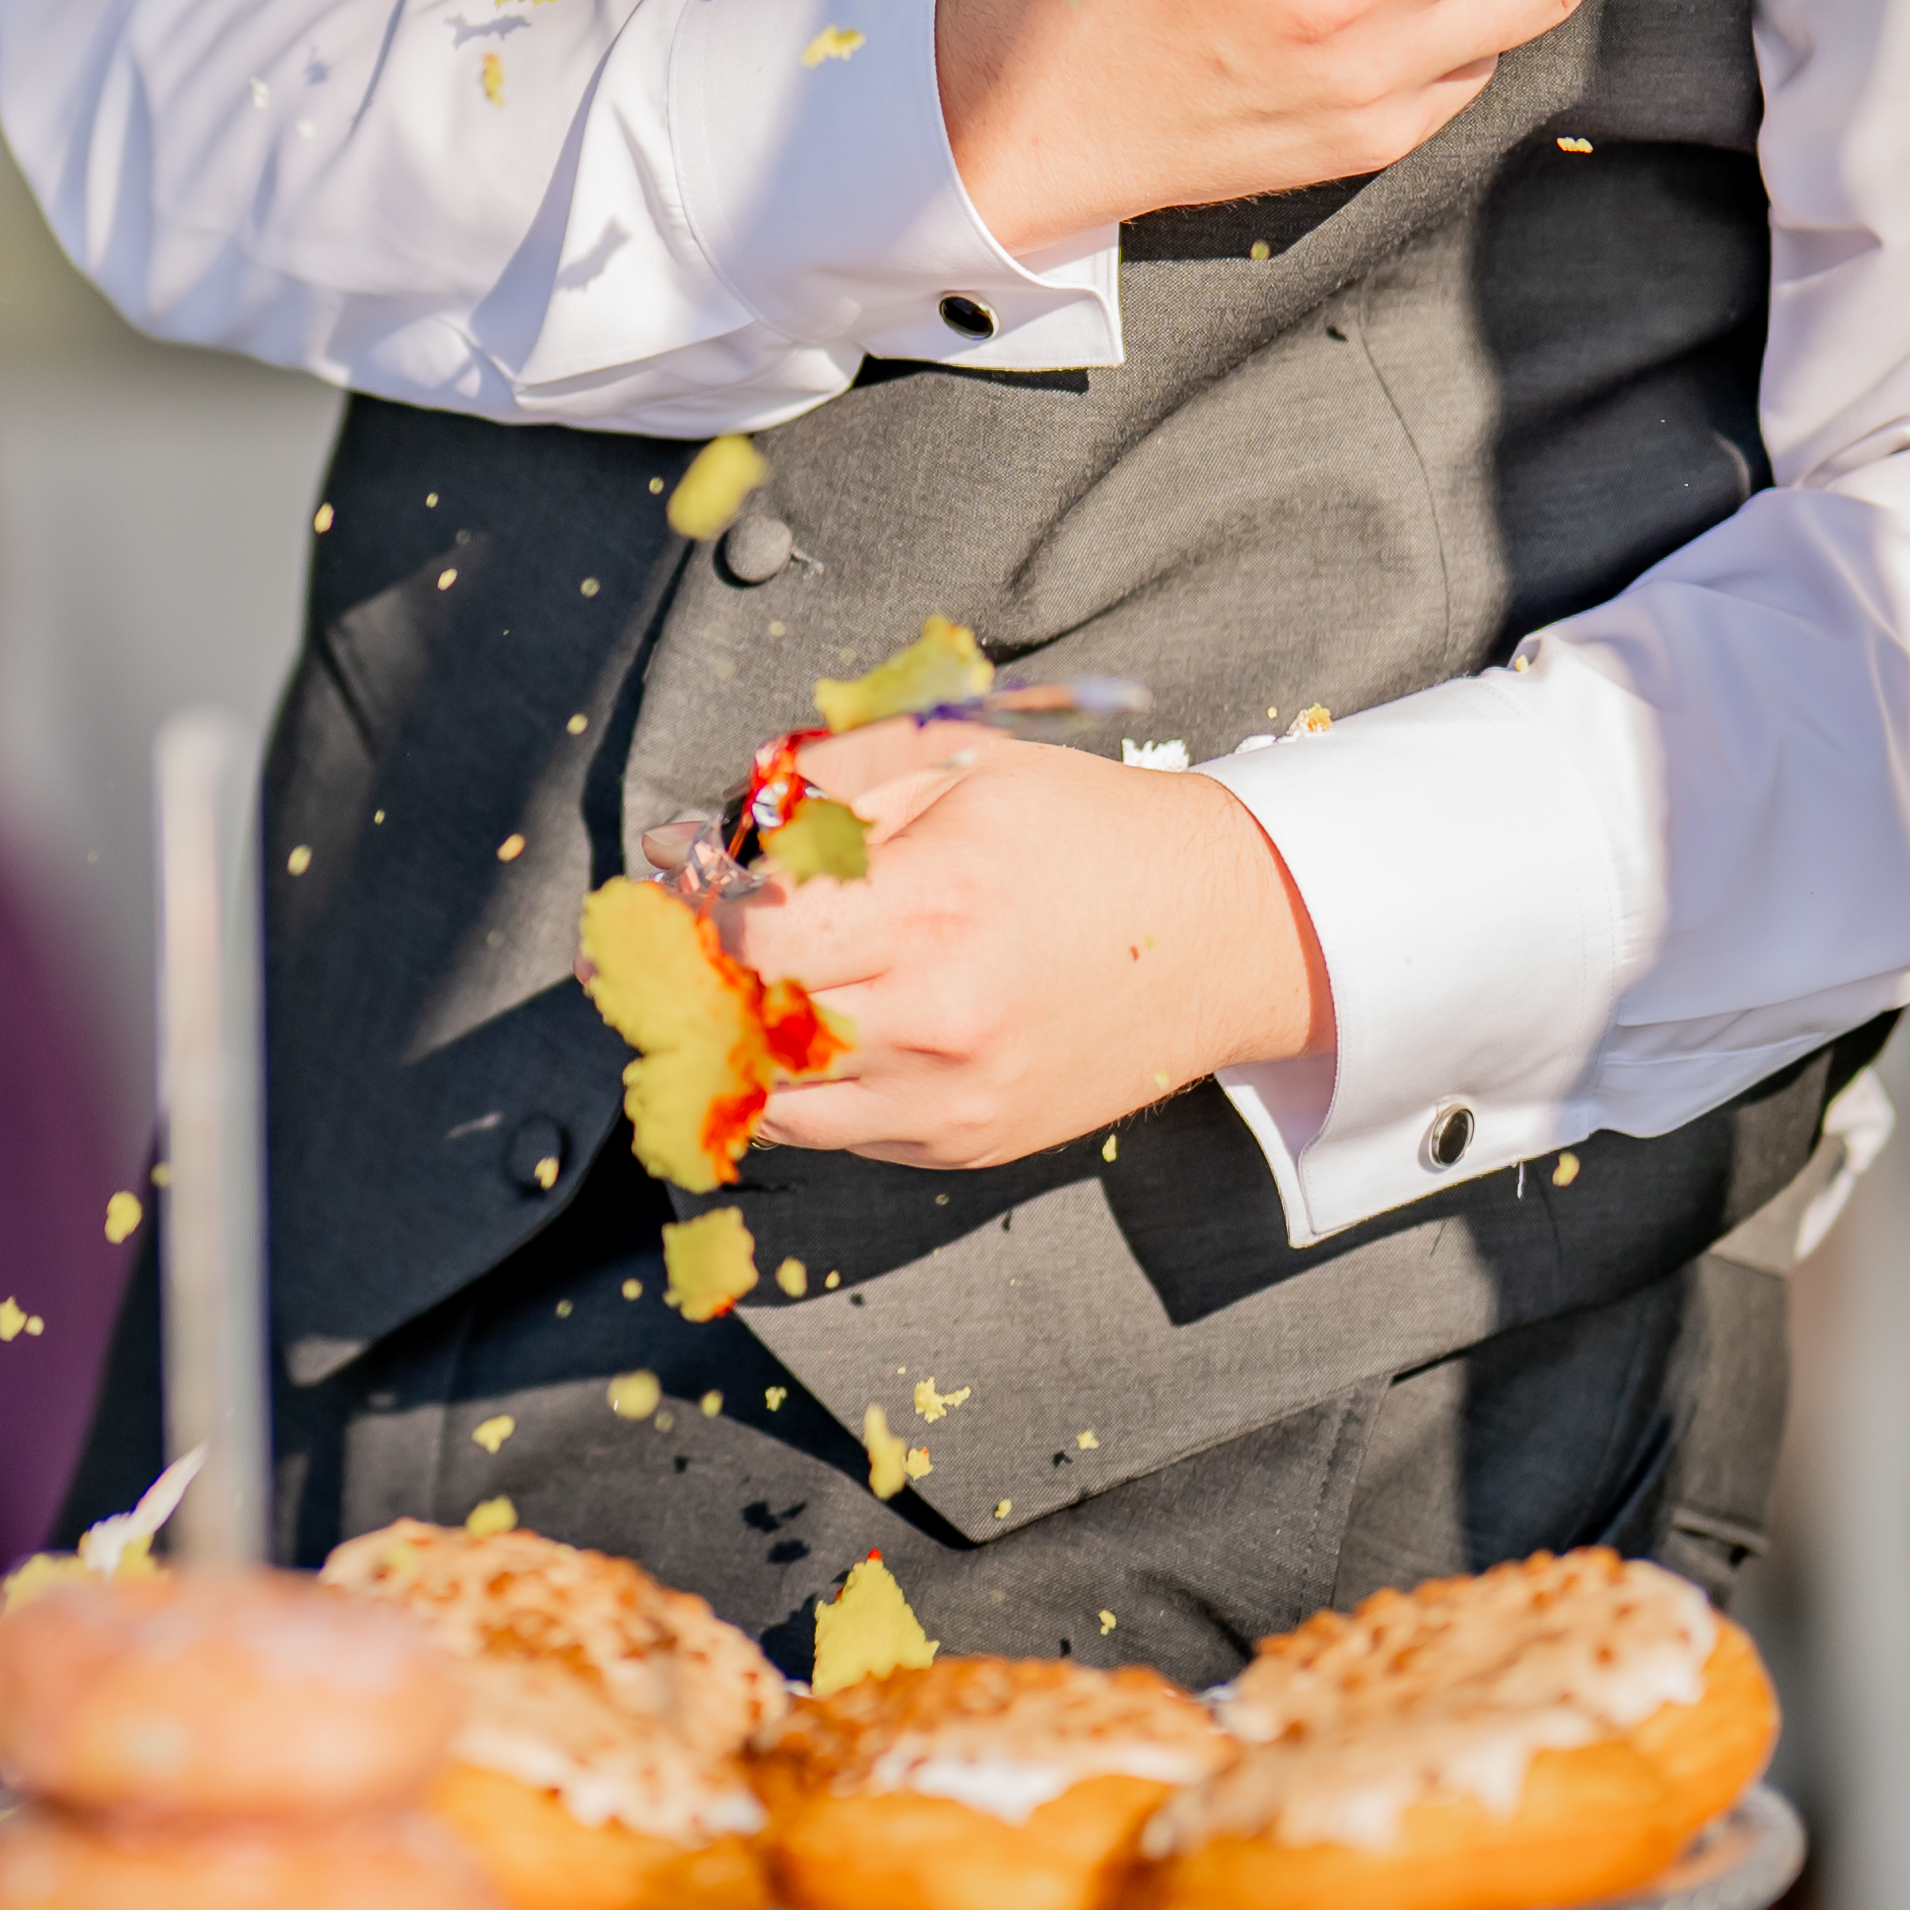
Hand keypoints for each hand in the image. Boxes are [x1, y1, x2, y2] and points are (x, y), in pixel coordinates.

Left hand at [727, 722, 1327, 1170]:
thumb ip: (826, 789)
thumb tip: (704, 832)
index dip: (697, 916)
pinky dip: (798, 1089)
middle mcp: (937, 1017)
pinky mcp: (967, 1144)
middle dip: (701, 981)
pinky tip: (811, 1033)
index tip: (683, 890)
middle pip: (748, 1024)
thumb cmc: (1088, 831)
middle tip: (688, 945)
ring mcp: (952, 1097)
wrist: (1226, 934)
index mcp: (932, 906)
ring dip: (737, 1046)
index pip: (752, 939)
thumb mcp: (963, 764)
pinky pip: (833, 1134)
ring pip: (775, 1099)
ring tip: (740, 992)